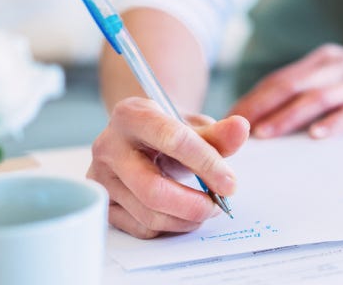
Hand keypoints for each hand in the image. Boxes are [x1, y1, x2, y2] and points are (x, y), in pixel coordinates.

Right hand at [87, 98, 249, 237]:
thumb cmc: (168, 129)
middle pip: (153, 189)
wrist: (140, 136)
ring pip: (148, 214)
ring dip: (186, 219)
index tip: (230, 183)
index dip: (207, 164)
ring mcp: (101, 178)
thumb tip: (241, 129)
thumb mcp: (193, 124)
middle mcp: (108, 146)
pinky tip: (183, 213)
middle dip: (193, 204)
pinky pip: (140, 227)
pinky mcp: (104, 203)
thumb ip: (218, 132)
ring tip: (205, 208)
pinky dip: (170, 226)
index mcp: (130, 115)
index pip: (173, 140)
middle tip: (218, 205)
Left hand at [228, 43, 342, 138]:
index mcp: (322, 60)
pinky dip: (337, 122)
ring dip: (289, 116)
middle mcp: (338, 64)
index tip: (224, 120)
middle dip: (260, 107)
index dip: (251, 99)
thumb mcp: (340, 78)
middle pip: (291, 84)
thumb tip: (264, 122)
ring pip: (319, 96)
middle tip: (234, 130)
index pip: (278, 79)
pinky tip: (319, 135)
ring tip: (266, 134)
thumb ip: (308, 92)